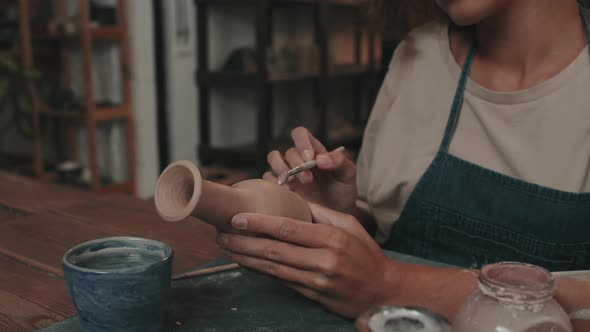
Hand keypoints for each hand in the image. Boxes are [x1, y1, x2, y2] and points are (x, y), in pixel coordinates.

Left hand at [216, 202, 398, 317]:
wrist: (383, 292)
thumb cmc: (367, 254)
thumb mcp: (350, 225)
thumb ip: (322, 213)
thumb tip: (295, 200)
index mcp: (332, 238)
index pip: (287, 228)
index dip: (259, 223)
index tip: (237, 218)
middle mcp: (323, 260)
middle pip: (274, 250)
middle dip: (243, 241)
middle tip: (220, 234)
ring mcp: (316, 281)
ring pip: (273, 268)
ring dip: (246, 258)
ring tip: (226, 247)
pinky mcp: (313, 296)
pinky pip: (281, 281)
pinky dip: (260, 272)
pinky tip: (246, 263)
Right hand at [264, 127, 356, 213]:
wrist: (337, 214)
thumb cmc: (342, 191)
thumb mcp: (348, 174)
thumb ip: (339, 161)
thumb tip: (320, 159)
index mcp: (313, 150)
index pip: (300, 134)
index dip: (302, 142)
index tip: (309, 158)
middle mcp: (298, 159)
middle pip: (288, 152)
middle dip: (297, 165)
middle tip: (308, 180)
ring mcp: (288, 173)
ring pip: (273, 160)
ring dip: (281, 170)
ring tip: (293, 184)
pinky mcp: (280, 188)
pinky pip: (268, 180)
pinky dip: (273, 184)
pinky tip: (286, 193)